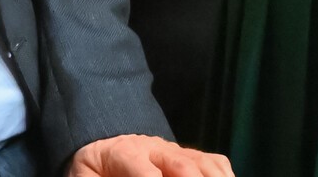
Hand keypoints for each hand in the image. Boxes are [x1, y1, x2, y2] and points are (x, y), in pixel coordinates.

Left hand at [68, 134, 234, 176]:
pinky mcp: (189, 157)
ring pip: (202, 161)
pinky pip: (214, 162)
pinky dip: (223, 174)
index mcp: (123, 152)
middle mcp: (154, 148)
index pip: (143, 170)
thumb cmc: (94, 169)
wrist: (103, 144)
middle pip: (181, 163)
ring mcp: (175, 150)